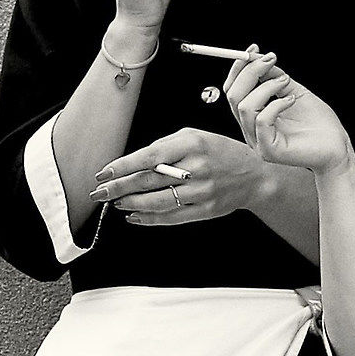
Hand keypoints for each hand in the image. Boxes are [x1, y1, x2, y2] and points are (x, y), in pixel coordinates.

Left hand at [89, 129, 279, 227]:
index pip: (148, 157)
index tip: (104, 173)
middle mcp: (196, 168)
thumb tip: (134, 162)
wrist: (255, 176)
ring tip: (115, 203)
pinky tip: (134, 217)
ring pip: (157, 201)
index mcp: (191, 144)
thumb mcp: (195, 136)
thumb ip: (166, 146)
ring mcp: (201, 191)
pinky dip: (149, 219)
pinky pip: (171, 217)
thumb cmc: (221, 153)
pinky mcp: (205, 210)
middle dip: (119, 188)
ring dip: (131, 204)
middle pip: (148, 180)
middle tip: (100, 192)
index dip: (123, 167)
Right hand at [225, 49, 354, 179]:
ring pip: (245, 107)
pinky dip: (276, 104)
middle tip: (271, 60)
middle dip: (250, 72)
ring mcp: (258, 142)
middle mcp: (250, 129)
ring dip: (266, 87)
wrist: (337, 147)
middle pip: (233, 96)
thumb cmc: (318, 123)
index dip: (239, 68)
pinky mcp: (268, 151)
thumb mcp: (293, 91)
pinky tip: (292, 101)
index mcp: (253, 116)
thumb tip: (257, 57)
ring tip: (286, 82)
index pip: (233, 90)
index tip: (254, 49)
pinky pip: (261, 121)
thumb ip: (273, 77)